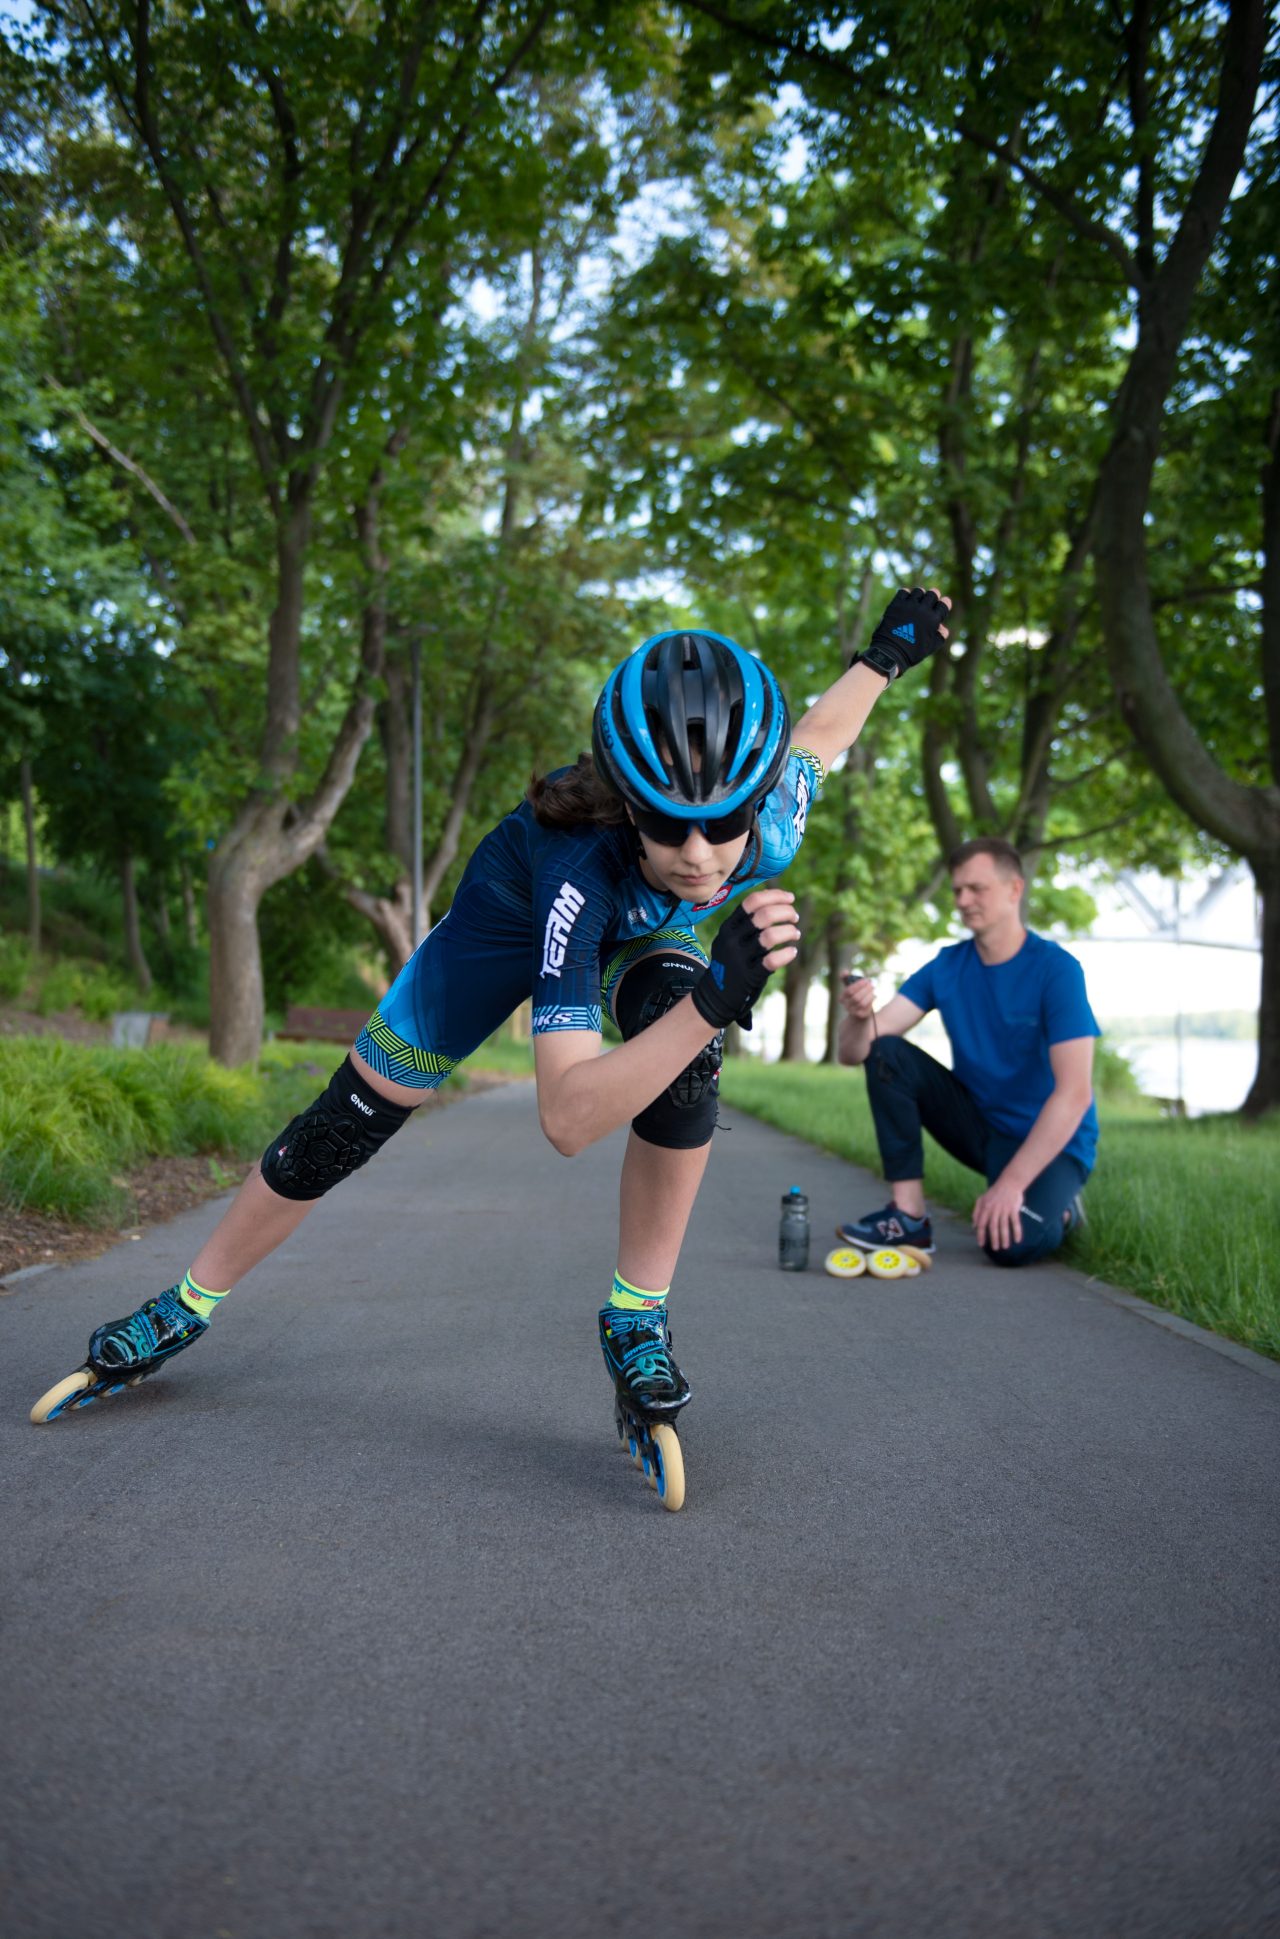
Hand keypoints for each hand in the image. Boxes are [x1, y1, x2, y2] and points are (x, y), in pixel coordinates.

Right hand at [691, 890, 800, 1029]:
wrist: (714, 996)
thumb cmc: (730, 962)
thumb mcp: (730, 939)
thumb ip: (746, 922)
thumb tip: (776, 900)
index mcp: (728, 927)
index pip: (752, 901)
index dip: (775, 896)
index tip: (790, 898)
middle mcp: (732, 940)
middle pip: (763, 915)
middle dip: (785, 912)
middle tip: (794, 917)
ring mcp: (740, 959)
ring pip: (769, 936)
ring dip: (789, 931)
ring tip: (795, 934)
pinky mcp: (749, 977)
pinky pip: (772, 961)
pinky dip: (787, 954)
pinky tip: (792, 952)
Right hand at [839, 973, 875, 1020]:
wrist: (860, 1010)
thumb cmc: (856, 994)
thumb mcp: (851, 986)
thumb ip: (847, 978)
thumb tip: (844, 971)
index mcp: (842, 997)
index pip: (849, 990)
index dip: (858, 984)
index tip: (866, 980)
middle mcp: (846, 1005)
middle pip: (856, 997)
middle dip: (865, 989)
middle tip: (872, 984)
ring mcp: (853, 1011)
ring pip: (862, 1003)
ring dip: (869, 995)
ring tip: (873, 990)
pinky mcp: (861, 1015)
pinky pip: (867, 1008)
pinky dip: (871, 1001)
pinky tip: (873, 997)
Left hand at [857, 587, 950, 682]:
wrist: (891, 653)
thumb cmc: (912, 653)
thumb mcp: (930, 647)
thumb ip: (940, 636)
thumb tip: (942, 627)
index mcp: (933, 620)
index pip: (944, 604)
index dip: (944, 603)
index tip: (942, 604)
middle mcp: (923, 610)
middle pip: (932, 594)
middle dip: (933, 596)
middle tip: (930, 600)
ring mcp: (909, 606)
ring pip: (918, 591)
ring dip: (919, 595)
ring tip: (917, 601)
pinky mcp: (896, 605)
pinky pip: (903, 592)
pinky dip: (906, 594)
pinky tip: (905, 601)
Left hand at [973, 1175, 1024, 1252]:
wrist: (1009, 1182)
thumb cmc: (994, 1192)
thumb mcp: (981, 1199)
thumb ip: (976, 1212)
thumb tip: (973, 1226)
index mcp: (985, 1207)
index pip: (981, 1224)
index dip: (980, 1235)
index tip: (981, 1244)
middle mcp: (994, 1209)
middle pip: (993, 1227)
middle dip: (994, 1239)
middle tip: (995, 1248)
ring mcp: (1004, 1209)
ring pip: (1004, 1226)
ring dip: (1004, 1238)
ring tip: (1005, 1247)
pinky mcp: (1014, 1209)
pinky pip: (1016, 1222)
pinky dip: (1017, 1231)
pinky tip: (1018, 1240)